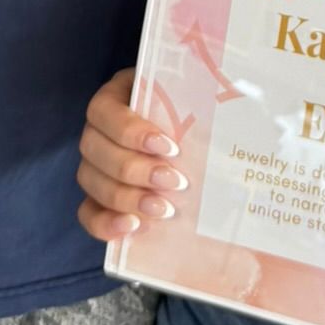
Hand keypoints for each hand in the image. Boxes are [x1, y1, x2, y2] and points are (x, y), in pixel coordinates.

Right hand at [75, 69, 187, 243]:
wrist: (197, 137)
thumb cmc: (196, 110)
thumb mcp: (194, 97)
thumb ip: (198, 101)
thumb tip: (236, 105)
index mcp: (117, 97)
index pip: (104, 111)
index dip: (130, 131)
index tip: (170, 147)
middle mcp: (99, 130)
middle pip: (94, 149)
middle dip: (134, 169)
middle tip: (175, 182)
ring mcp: (95, 164)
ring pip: (90, 180)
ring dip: (126, 197)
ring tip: (164, 209)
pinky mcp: (98, 197)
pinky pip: (88, 212)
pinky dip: (106, 223)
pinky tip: (133, 228)